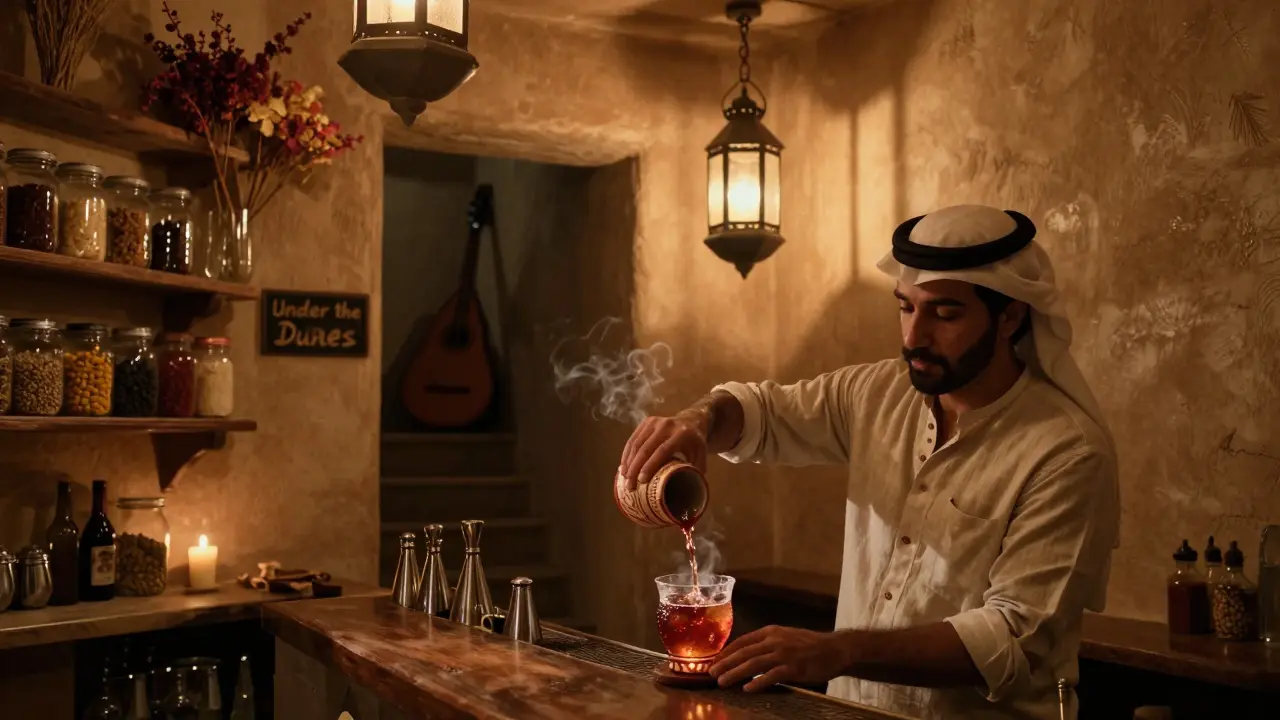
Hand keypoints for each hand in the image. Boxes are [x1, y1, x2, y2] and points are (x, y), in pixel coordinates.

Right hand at [619, 412, 707, 490]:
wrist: (691, 420)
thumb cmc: (694, 444)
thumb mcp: (701, 456)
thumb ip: (695, 472)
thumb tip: (688, 494)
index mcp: (681, 434)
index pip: (663, 451)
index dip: (650, 466)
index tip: (642, 481)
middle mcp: (666, 425)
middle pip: (646, 448)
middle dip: (635, 468)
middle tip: (630, 485)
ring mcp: (655, 422)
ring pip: (636, 443)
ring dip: (628, 462)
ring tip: (625, 478)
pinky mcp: (646, 422)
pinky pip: (633, 439)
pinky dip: (627, 454)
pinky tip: (624, 466)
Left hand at [709, 626, 849, 691]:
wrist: (835, 648)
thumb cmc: (809, 645)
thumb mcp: (785, 637)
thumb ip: (767, 644)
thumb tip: (747, 655)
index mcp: (771, 631)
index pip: (743, 641)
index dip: (727, 651)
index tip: (714, 660)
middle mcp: (775, 640)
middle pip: (744, 652)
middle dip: (726, 663)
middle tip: (711, 673)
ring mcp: (784, 653)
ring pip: (753, 664)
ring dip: (735, 673)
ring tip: (722, 682)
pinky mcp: (794, 667)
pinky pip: (772, 676)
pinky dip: (758, 682)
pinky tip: (747, 689)